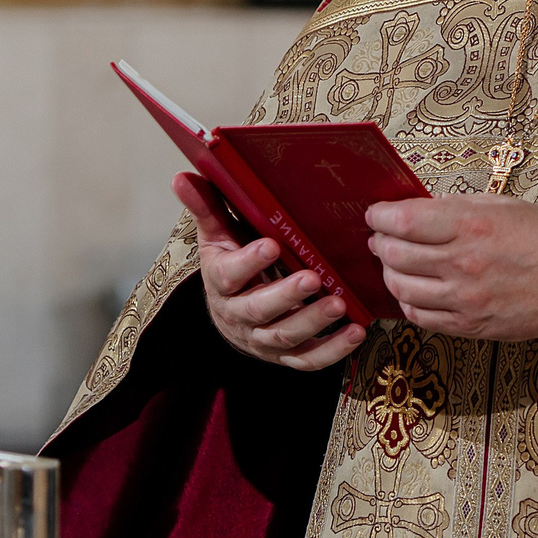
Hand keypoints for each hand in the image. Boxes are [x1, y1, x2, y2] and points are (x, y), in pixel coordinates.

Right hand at [174, 174, 364, 370]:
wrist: (231, 315)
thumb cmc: (230, 263)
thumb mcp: (216, 236)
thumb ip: (206, 207)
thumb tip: (181, 176)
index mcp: (220, 281)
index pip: (229, 275)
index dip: (249, 262)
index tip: (272, 244)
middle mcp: (239, 315)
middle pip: (259, 310)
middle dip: (287, 296)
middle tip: (313, 278)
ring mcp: (263, 340)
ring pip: (285, 336)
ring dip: (313, 322)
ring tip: (340, 304)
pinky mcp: (285, 356)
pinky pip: (308, 360)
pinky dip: (332, 351)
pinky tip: (356, 333)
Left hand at [366, 195, 537, 343]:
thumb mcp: (503, 205)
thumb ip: (458, 206)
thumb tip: (420, 210)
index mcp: (471, 225)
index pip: (402, 221)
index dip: (379, 216)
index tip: (377, 214)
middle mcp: (464, 262)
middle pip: (395, 254)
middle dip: (380, 243)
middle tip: (382, 237)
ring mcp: (465, 298)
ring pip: (401, 288)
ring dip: (390, 273)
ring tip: (395, 263)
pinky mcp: (470, 325)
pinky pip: (420, 317)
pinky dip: (408, 303)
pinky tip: (414, 291)